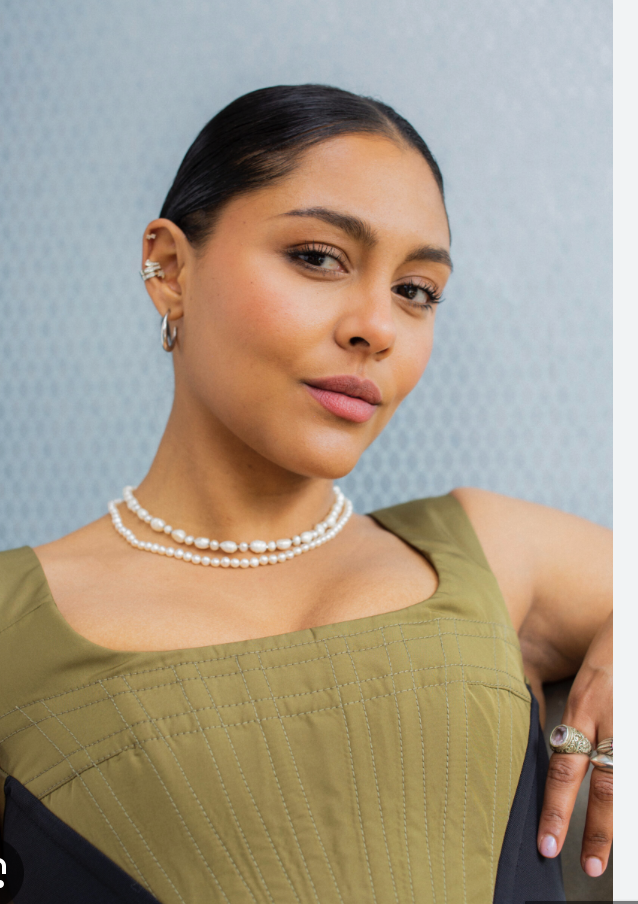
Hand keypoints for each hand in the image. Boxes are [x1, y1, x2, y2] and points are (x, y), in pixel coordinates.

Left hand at [537, 612, 611, 876]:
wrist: (632, 622)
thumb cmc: (609, 651)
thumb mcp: (585, 683)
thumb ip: (578, 720)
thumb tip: (566, 757)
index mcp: (583, 708)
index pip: (565, 767)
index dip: (556, 808)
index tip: (548, 842)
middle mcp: (610, 718)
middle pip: (604, 784)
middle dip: (595, 831)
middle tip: (588, 868)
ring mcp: (632, 721)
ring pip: (628, 778)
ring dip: (622, 820)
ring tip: (614, 855)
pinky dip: (633, 782)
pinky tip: (629, 812)